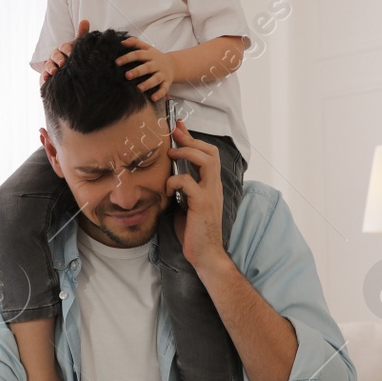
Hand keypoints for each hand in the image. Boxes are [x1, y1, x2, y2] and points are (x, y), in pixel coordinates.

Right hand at [39, 20, 89, 83]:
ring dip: (51, 68)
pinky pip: (44, 75)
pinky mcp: (47, 75)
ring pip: (49, 65)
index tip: (71, 53)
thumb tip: (85, 20)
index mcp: (64, 49)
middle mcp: (56, 56)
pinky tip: (47, 78)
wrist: (70, 75)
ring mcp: (51, 65)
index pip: (65, 47)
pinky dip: (45, 76)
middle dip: (59, 59)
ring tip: (54, 72)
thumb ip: (81, 35)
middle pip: (56, 55)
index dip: (67, 49)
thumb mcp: (78, 47)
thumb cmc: (74, 58)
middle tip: (63, 63)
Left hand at [117, 36, 174, 100]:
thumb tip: (121, 42)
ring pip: (156, 79)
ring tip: (139, 88)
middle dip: (137, 71)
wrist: (173, 64)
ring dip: (148, 84)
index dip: (128, 58)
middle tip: (127, 75)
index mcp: (150, 55)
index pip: (138, 54)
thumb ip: (135, 42)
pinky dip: (159, 94)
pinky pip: (164, 89)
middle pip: (147, 67)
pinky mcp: (167, 82)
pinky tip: (153, 98)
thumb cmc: (156, 57)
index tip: (117, 62)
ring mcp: (162, 74)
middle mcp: (156, 64)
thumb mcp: (147, 47)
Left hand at [167, 120, 224, 269]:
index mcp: (211, 185)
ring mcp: (211, 193)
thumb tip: (168, 176)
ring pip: (206, 160)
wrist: (206, 254)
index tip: (179, 126)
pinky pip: (188, 182)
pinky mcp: (203, 203)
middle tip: (173, 133)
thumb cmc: (194, 231)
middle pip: (210, 152)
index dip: (193, 138)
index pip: (207, 154)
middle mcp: (214, 185)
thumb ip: (183, 189)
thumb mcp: (187, 204)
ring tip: (171, 155)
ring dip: (187, 153)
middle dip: (190, 139)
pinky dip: (174, 181)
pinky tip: (167, 190)